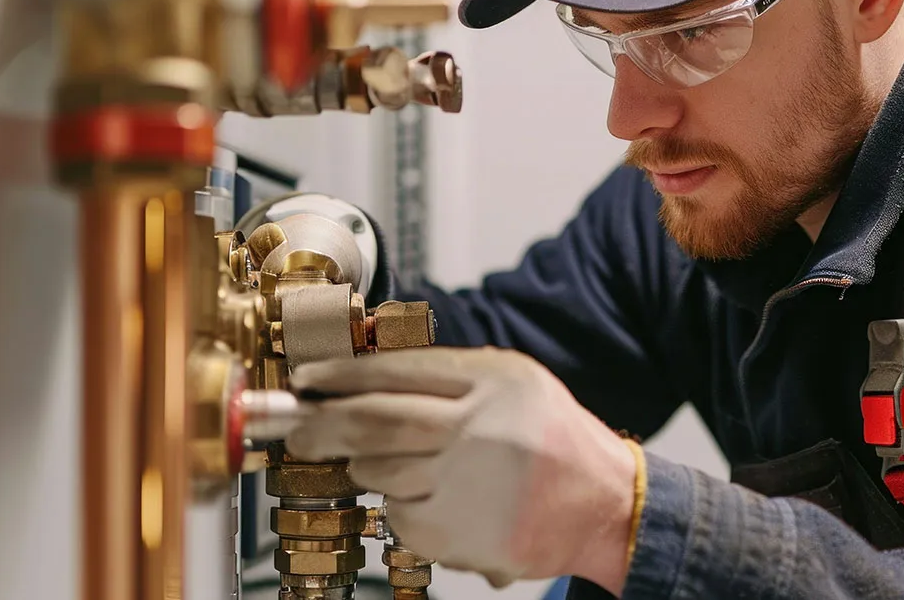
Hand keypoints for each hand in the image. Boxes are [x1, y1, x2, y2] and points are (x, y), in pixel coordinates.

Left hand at [286, 347, 637, 592]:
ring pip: (378, 472)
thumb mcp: (514, 383)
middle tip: (298, 426)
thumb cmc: (553, 440)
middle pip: (373, 421)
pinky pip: (399, 516)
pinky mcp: (458, 532)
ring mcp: (467, 483)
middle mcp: (480, 426)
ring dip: (371, 469)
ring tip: (408, 467)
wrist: (606, 505)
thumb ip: (450, 376)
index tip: (308, 381)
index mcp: (494, 379)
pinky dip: (404, 509)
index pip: (397, 370)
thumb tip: (361, 379)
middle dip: (322, 424)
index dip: (342, 376)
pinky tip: (440, 501)